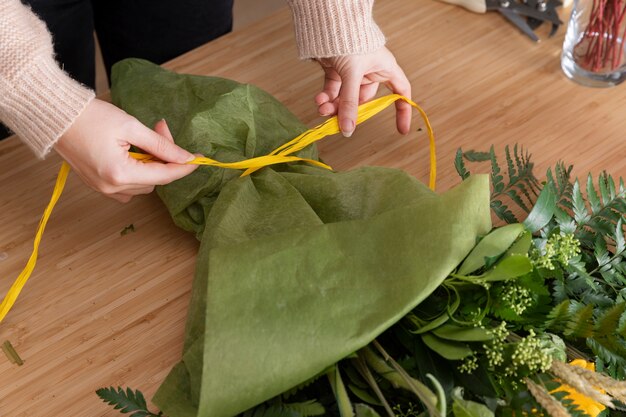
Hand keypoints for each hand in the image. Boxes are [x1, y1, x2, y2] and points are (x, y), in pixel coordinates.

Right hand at [54, 99, 197, 202]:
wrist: (56, 116)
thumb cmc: (90, 117)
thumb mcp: (131, 126)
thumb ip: (161, 145)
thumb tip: (185, 157)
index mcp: (120, 174)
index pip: (165, 175)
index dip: (184, 166)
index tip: (199, 158)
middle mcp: (112, 187)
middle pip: (155, 180)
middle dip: (164, 157)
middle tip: (160, 129)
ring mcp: (103, 189)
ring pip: (144, 184)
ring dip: (151, 164)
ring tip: (144, 138)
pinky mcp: (98, 186)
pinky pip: (129, 186)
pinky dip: (137, 172)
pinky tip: (132, 152)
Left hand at [315, 47, 411, 136]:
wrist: (327, 21)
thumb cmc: (349, 39)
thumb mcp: (352, 74)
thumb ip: (349, 103)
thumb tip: (347, 130)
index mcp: (385, 67)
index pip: (401, 92)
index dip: (403, 110)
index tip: (401, 130)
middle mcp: (371, 70)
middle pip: (364, 100)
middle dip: (349, 110)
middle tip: (338, 120)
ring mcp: (353, 71)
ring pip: (346, 97)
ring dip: (333, 106)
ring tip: (322, 109)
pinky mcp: (337, 70)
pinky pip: (334, 90)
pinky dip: (326, 97)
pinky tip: (319, 100)